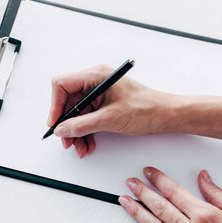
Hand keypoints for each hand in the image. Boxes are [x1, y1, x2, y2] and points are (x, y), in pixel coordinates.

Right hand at [47, 65, 172, 157]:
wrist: (166, 115)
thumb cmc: (146, 109)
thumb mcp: (110, 119)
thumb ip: (82, 125)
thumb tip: (62, 129)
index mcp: (96, 76)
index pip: (62, 85)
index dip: (55, 105)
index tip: (55, 124)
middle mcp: (95, 81)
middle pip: (67, 101)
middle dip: (66, 123)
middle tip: (67, 141)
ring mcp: (99, 92)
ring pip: (76, 112)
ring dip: (76, 131)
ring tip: (80, 147)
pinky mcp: (103, 103)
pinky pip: (86, 117)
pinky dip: (85, 131)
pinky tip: (88, 143)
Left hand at [119, 167, 221, 222]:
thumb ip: (216, 193)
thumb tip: (203, 178)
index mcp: (205, 216)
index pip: (174, 192)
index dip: (159, 180)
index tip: (149, 173)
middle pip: (160, 207)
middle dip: (142, 192)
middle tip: (131, 183)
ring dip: (137, 212)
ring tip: (125, 201)